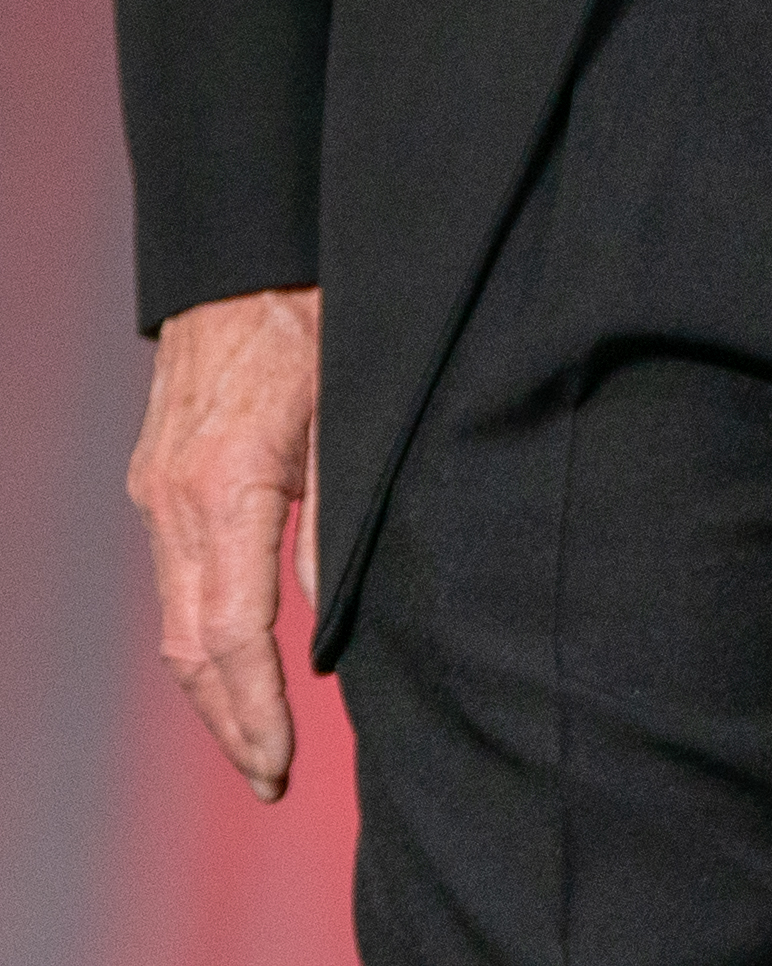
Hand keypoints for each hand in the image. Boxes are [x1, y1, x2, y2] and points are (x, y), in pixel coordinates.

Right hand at [130, 289, 318, 796]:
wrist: (251, 250)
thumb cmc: (319, 316)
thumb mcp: (356, 411)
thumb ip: (345, 516)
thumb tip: (338, 617)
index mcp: (224, 489)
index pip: (232, 636)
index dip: (256, 713)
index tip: (281, 767)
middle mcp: (173, 501)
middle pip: (189, 647)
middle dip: (228, 722)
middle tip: (268, 780)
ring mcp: (156, 492)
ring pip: (172, 620)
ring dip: (210, 688)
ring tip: (255, 740)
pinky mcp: (159, 478)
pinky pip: (174, 579)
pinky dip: (201, 632)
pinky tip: (236, 660)